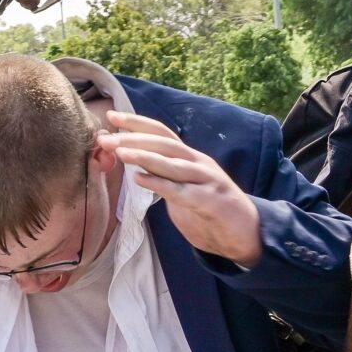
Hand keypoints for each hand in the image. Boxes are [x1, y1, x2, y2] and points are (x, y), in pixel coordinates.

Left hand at [98, 111, 263, 267]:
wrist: (246, 235)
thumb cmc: (209, 211)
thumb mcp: (181, 191)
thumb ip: (162, 178)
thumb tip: (134, 168)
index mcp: (190, 158)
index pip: (162, 133)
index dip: (137, 123)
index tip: (111, 115)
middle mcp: (198, 163)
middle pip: (164, 143)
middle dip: (133, 138)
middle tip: (105, 138)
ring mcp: (207, 181)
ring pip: (173, 163)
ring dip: (145, 156)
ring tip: (120, 152)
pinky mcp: (211, 202)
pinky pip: (182, 191)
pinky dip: (160, 184)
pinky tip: (140, 179)